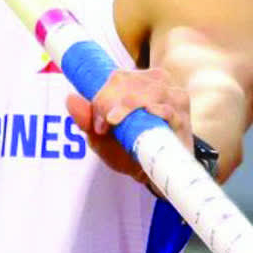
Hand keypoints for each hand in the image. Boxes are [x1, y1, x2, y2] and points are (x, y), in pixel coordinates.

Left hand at [65, 67, 191, 187]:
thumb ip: (86, 119)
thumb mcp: (102, 137)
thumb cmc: (129, 150)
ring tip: (115, 122)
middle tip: (103, 126)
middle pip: (129, 82)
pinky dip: (155, 110)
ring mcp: (173, 98)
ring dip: (128, 105)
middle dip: (111, 101)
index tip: (97, 122)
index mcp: (138, 81)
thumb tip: (70, 99)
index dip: (102, 95)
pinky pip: (169, 108)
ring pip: (148, 90)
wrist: (156, 175)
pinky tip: (147, 113)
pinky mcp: (183, 118)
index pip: (117, 77)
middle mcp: (158, 83)